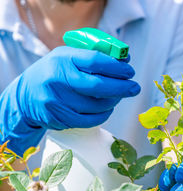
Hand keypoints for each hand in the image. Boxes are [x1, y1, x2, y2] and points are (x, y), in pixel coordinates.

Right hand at [0, 46, 139, 154]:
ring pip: (96, 105)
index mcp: (62, 59)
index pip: (95, 61)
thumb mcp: (68, 57)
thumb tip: (125, 59)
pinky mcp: (59, 118)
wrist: (25, 96)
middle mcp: (58, 79)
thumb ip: (94, 56)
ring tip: (118, 96)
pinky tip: (107, 108)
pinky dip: (103, 114)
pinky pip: (90, 119)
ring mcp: (57, 101)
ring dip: (113, 101)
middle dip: (122, 87)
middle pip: (98, 86)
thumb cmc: (55, 73)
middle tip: (135, 87)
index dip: (117, 67)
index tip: (130, 71)